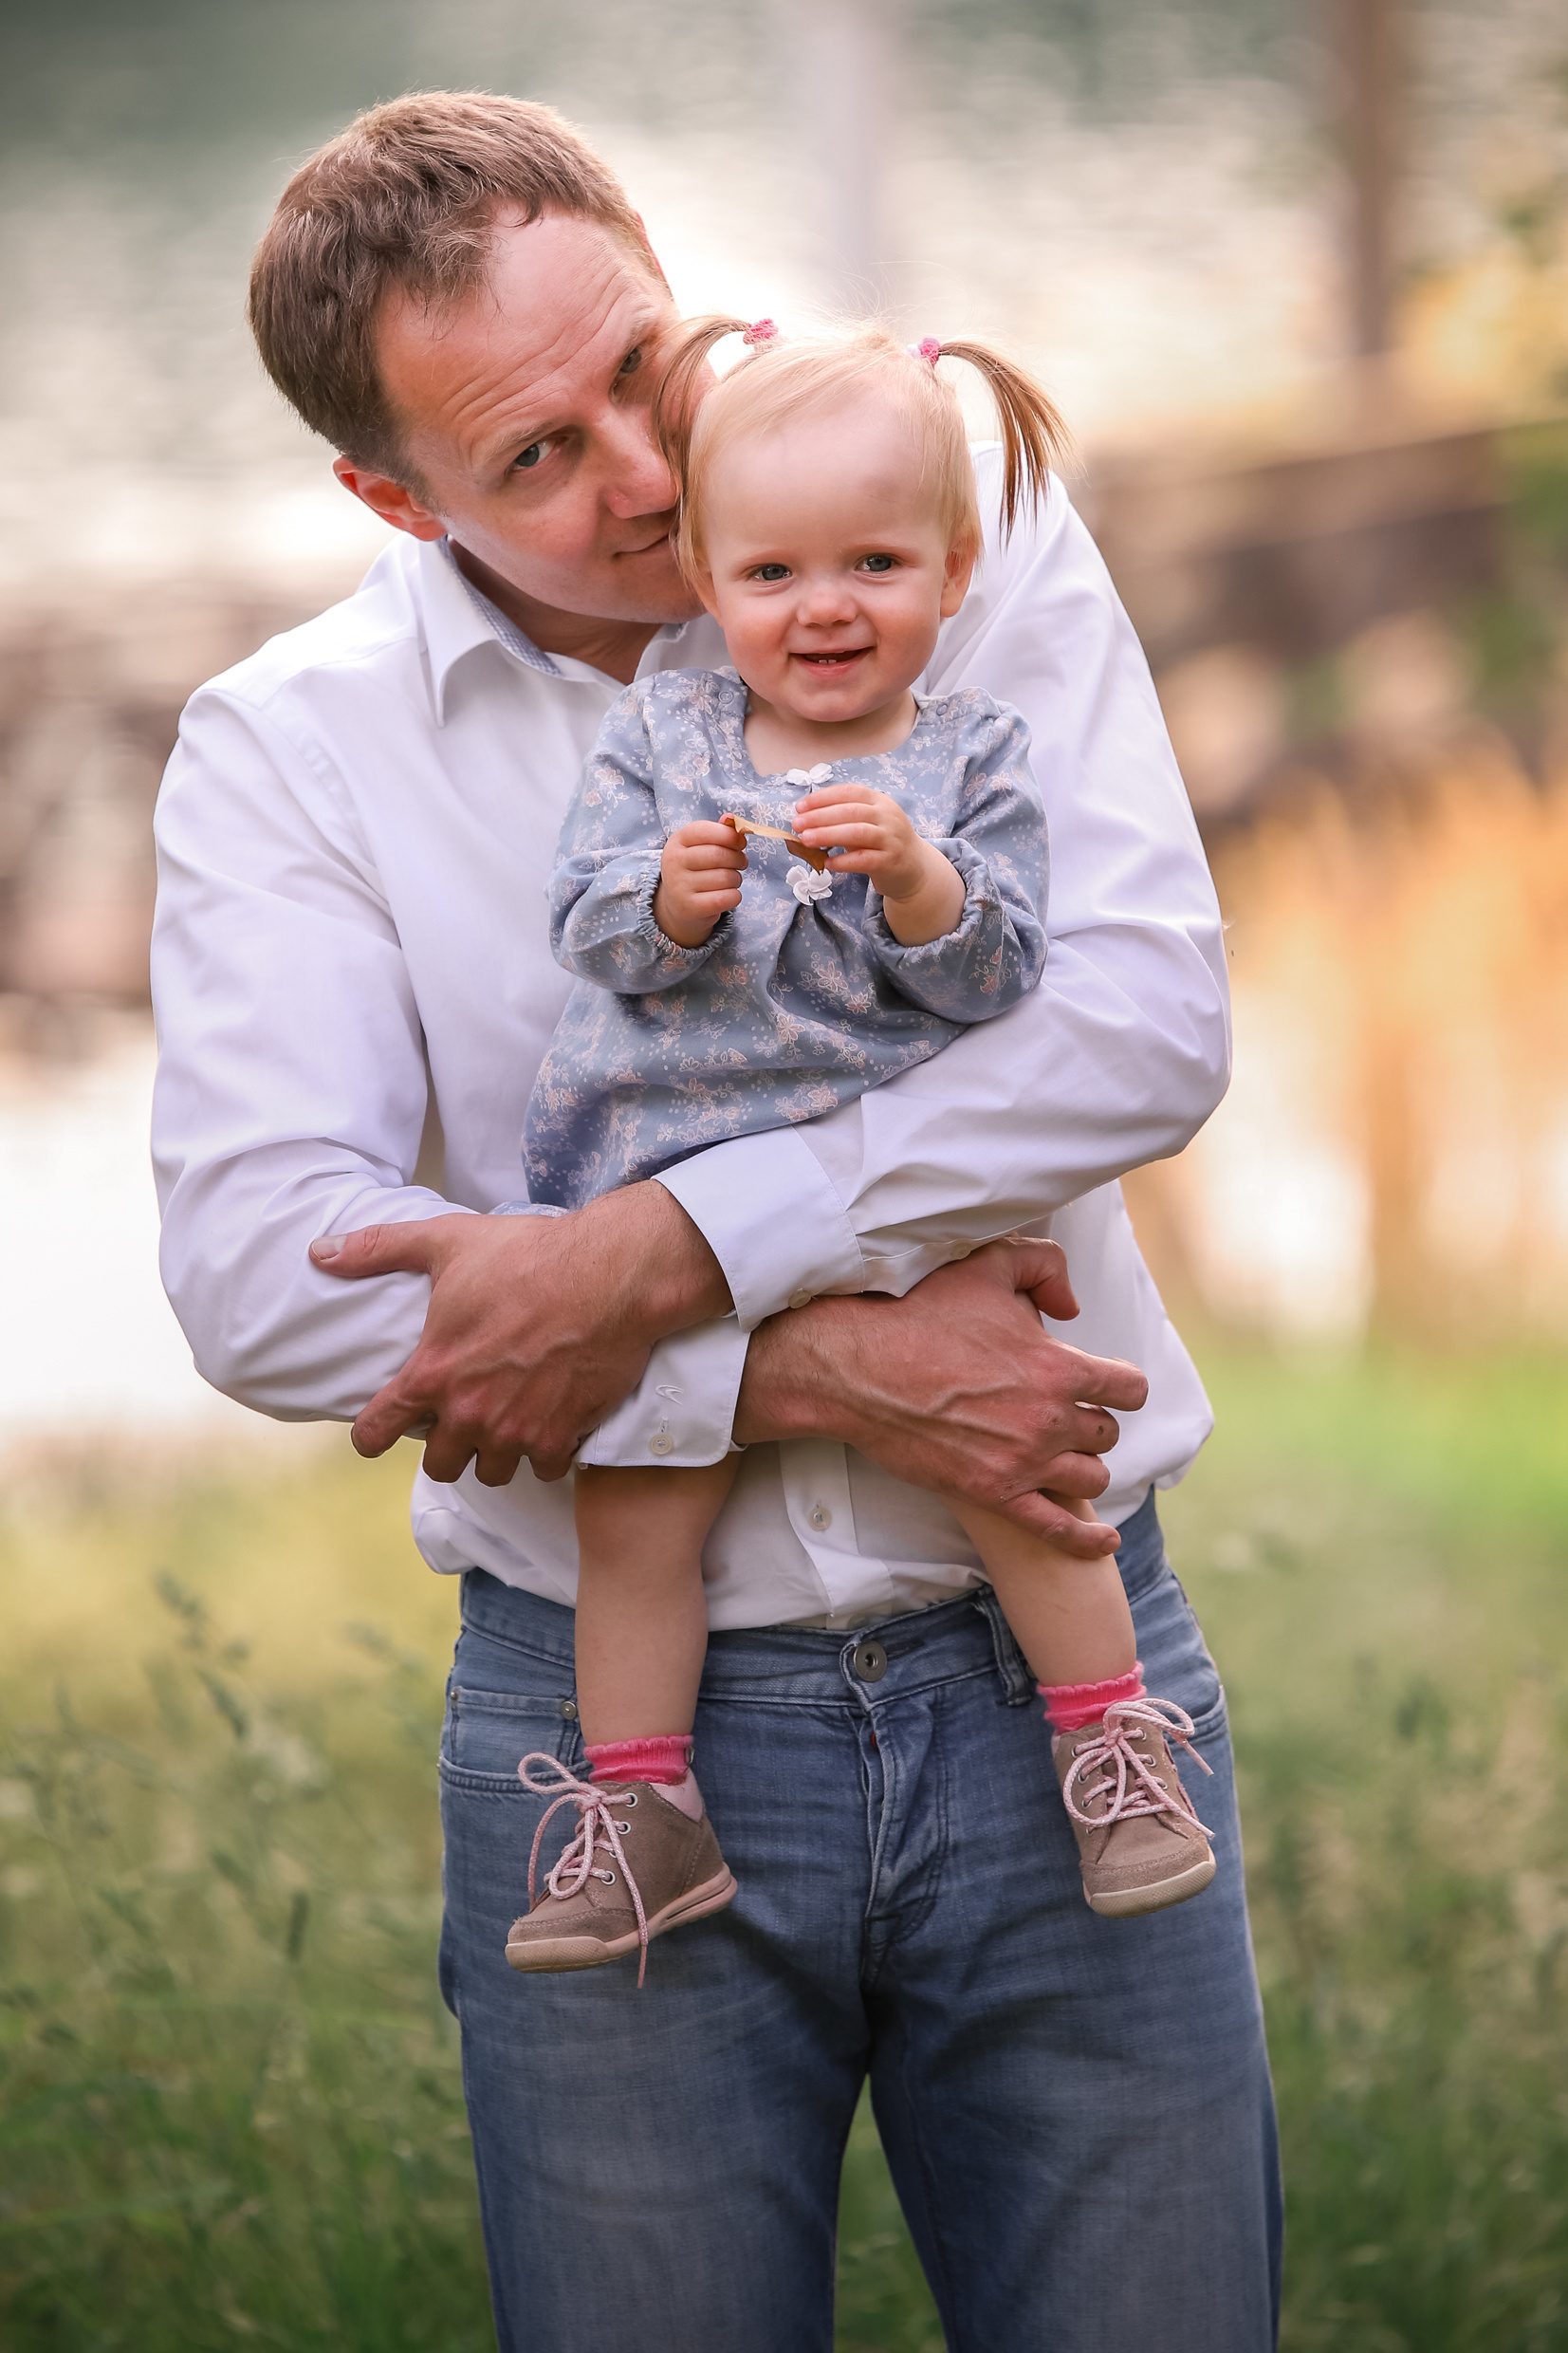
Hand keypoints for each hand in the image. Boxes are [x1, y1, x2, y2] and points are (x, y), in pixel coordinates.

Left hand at [308, 1185, 731, 1486]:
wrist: (611, 1275)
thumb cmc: (529, 1256)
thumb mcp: (446, 1242)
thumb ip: (378, 1250)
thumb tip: (320, 1252)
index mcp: (434, 1373)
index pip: (377, 1431)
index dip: (370, 1436)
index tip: (376, 1435)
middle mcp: (471, 1413)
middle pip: (441, 1467)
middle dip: (446, 1449)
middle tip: (460, 1420)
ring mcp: (518, 1431)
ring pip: (493, 1472)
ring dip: (495, 1453)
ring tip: (504, 1424)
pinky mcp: (562, 1437)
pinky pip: (542, 1468)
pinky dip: (543, 1452)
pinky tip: (548, 1424)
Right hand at [653, 821, 747, 947]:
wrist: (679, 905)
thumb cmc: (697, 869)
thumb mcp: (701, 846)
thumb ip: (719, 831)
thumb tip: (731, 818)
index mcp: (677, 841)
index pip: (706, 830)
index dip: (730, 835)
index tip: (740, 843)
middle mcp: (673, 862)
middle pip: (719, 855)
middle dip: (738, 858)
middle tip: (741, 862)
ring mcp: (679, 886)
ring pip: (726, 878)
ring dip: (737, 879)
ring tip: (731, 880)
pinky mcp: (690, 908)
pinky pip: (727, 897)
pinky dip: (735, 896)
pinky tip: (728, 894)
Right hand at [735, 1237, 1147, 1557]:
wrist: (858, 1368)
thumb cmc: (919, 1312)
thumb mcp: (986, 1265)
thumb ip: (1044, 1267)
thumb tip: (1072, 1307)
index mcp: (1056, 1366)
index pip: (1128, 1388)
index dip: (1121, 1385)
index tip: (1107, 1385)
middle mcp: (1048, 1418)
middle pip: (1106, 1434)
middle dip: (1091, 1422)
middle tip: (1064, 1414)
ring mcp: (1023, 1461)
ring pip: (1090, 1477)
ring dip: (1081, 1464)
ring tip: (1062, 1455)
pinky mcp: (993, 1494)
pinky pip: (1058, 1530)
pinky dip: (1088, 1539)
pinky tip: (1104, 1539)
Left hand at [791, 780, 962, 943]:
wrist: (915, 868)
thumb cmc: (882, 843)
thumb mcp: (867, 823)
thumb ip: (842, 819)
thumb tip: (805, 820)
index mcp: (879, 801)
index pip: (849, 792)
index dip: (822, 798)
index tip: (800, 806)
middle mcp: (888, 816)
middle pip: (850, 811)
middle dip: (820, 816)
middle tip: (797, 824)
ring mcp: (891, 838)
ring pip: (857, 833)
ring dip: (828, 835)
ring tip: (806, 840)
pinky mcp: (891, 861)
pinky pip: (864, 859)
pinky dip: (843, 861)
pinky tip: (827, 863)